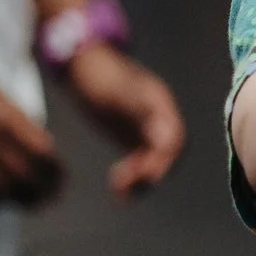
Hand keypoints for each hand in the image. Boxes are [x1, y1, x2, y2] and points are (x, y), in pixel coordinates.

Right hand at [0, 51, 64, 207]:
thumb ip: (17, 119)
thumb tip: (38, 144)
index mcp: (4, 117)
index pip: (41, 153)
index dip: (55, 170)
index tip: (59, 177)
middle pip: (24, 176)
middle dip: (42, 191)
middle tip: (49, 197)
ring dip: (15, 199)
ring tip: (24, 201)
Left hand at [65, 42, 186, 197]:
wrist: (81, 65)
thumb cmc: (98, 75)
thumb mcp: (117, 92)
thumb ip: (142, 114)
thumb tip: (169, 138)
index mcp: (160, 105)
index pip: (174, 139)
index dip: (165, 161)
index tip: (148, 177)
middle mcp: (159, 118)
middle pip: (167, 155)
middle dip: (150, 173)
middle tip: (125, 187)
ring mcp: (146, 127)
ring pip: (154, 162)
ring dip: (140, 180)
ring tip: (118, 191)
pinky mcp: (133, 136)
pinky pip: (140, 162)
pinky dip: (132, 176)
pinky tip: (116, 186)